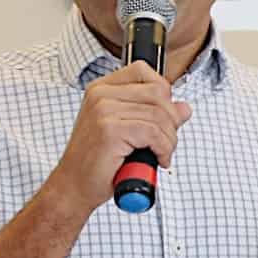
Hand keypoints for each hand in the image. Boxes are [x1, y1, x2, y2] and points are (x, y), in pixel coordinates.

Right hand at [52, 63, 191, 215]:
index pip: (143, 71)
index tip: (164, 116)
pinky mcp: (110, 130)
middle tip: (166, 141)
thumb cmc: (97, 162)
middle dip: (172, 121)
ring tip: (161, 154)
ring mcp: (104, 110)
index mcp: (102, 89)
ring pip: (160, 115)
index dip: (163, 93)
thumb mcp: (128, 132)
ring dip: (169, 140)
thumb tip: (184, 108)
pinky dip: (163, 149)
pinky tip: (158, 160)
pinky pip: (154, 133)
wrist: (74, 186)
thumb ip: (154, 115)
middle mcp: (101, 95)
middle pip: (158, 93)